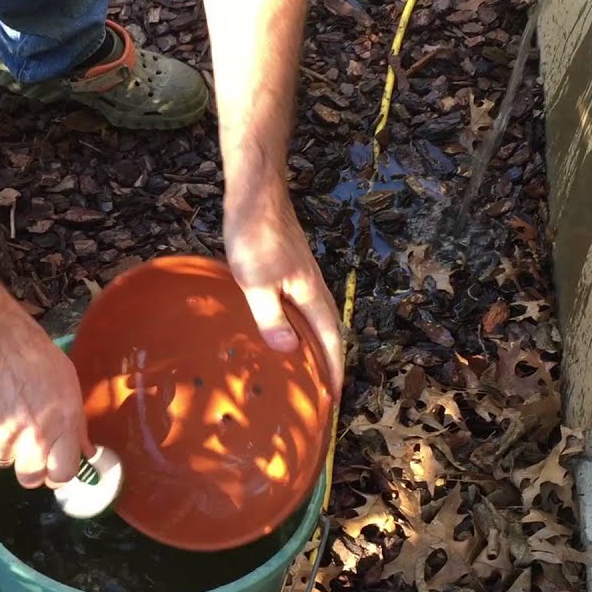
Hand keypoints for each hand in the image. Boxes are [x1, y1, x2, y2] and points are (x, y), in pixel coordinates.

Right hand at [0, 306, 93, 488]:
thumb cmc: (32, 354)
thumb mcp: (67, 383)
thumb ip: (76, 423)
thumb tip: (87, 451)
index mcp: (62, 425)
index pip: (63, 475)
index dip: (57, 473)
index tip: (54, 466)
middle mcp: (33, 437)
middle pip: (30, 480)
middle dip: (30, 468)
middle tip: (27, 445)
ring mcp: (2, 437)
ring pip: (3, 461)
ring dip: (4, 445)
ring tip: (5, 411)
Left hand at [225, 187, 343, 398]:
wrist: (256, 194)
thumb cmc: (255, 236)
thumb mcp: (257, 282)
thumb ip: (271, 317)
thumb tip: (290, 350)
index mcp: (310, 294)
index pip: (330, 339)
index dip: (333, 369)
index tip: (336, 398)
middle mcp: (313, 286)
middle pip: (329, 329)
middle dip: (329, 360)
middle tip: (322, 390)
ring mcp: (302, 275)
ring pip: (315, 317)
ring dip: (315, 343)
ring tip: (304, 368)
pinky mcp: (289, 267)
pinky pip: (300, 305)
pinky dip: (299, 324)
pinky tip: (282, 329)